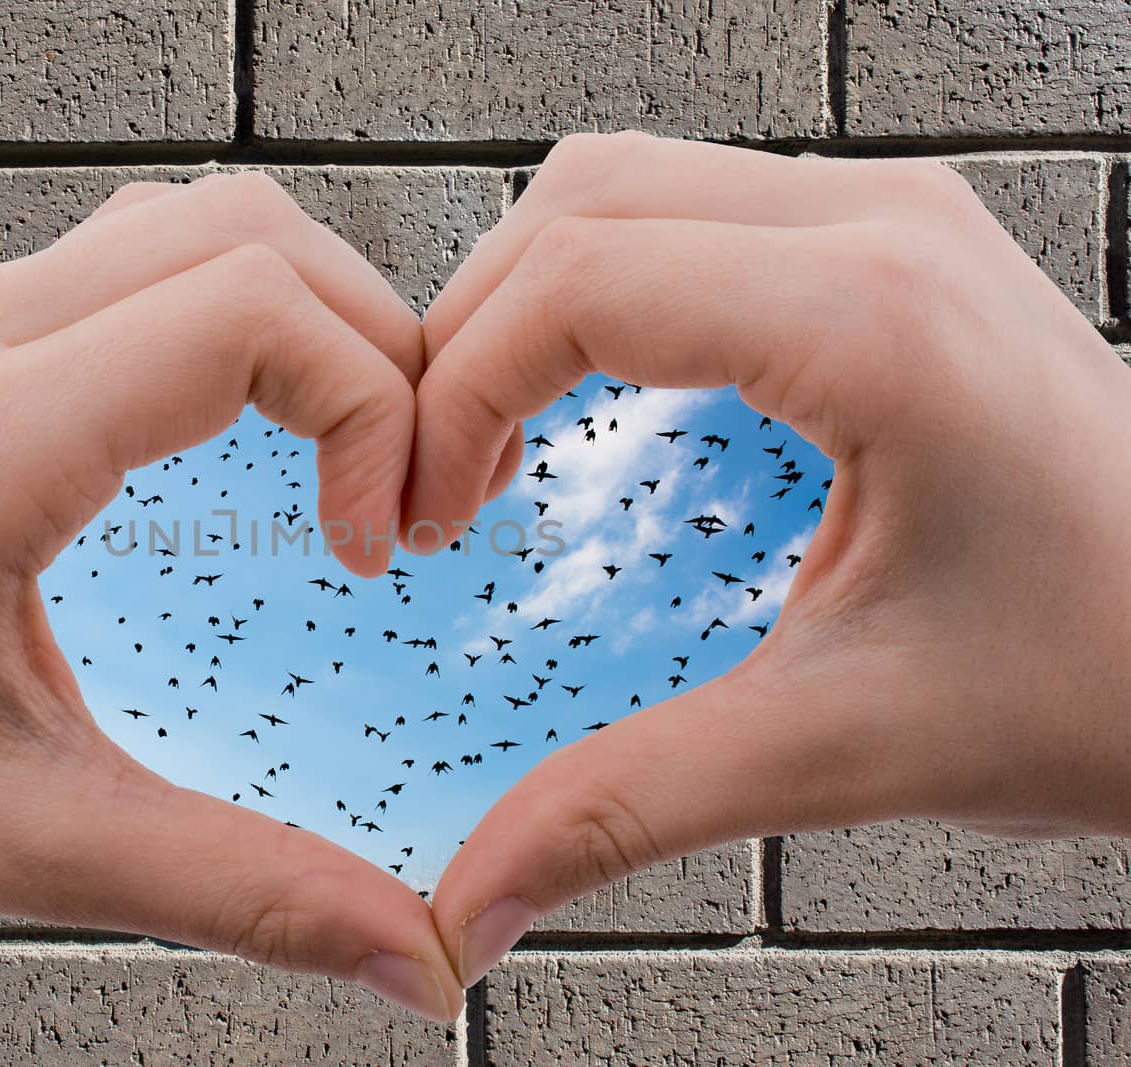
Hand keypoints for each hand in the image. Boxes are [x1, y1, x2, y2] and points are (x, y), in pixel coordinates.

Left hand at [0, 172, 464, 1020]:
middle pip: (255, 237)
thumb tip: (414, 952)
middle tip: (396, 495)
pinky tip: (257, 424)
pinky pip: (150, 255)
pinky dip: (246, 311)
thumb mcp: (38, 844)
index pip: (251, 312)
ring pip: (207, 222)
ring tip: (351, 448)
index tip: (378, 546)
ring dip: (316, 316)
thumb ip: (243, 891)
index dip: (371, 410)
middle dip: (375, 350)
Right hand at [405, 130, 1130, 986]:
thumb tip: (476, 894)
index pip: (580, 282)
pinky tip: (598, 403)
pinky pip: (690, 217)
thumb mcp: (847, 744)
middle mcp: (885, 232)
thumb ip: (631, 806)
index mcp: (875, 321)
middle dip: (472, 341)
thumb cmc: (1110, 674)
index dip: (456, 393)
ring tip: (501, 442)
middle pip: (582, 207)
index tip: (423, 512)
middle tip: (441, 484)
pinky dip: (602, 297)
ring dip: (531, 306)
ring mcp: (893, 225)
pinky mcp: (889, 255)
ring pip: (627, 189)